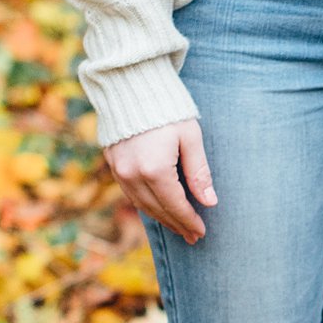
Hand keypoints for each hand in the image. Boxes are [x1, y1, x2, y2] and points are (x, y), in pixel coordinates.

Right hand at [107, 120, 215, 241]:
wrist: (131, 86)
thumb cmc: (168, 109)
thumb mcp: (190, 137)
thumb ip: (199, 172)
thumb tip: (209, 202)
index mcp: (154, 169)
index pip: (175, 205)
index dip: (189, 220)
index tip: (202, 231)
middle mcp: (133, 175)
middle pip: (158, 209)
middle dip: (177, 224)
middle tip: (193, 236)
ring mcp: (119, 171)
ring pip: (142, 205)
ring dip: (161, 218)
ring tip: (178, 228)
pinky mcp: (113, 164)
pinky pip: (130, 194)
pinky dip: (146, 205)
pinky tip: (158, 209)